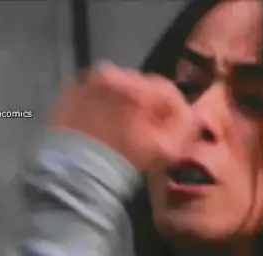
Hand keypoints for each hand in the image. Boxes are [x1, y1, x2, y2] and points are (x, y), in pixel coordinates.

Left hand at [50, 62, 195, 173]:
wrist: (76, 174)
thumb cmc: (126, 163)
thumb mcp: (167, 151)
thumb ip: (186, 127)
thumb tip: (193, 115)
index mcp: (140, 88)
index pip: (169, 91)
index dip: (176, 110)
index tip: (176, 127)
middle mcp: (115, 74)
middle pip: (142, 86)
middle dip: (147, 105)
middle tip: (146, 130)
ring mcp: (89, 80)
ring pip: (117, 87)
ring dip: (123, 102)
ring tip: (122, 127)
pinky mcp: (70, 91)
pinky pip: (94, 91)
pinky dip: (101, 103)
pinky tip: (101, 124)